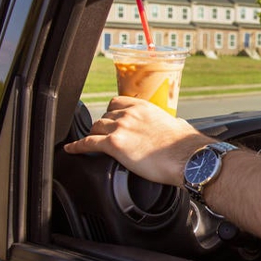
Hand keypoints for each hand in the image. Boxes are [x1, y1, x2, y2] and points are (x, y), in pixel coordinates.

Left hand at [63, 96, 213, 184]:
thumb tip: (177, 125)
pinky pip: (88, 143)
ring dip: (93, 136)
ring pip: (95, 128)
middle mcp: (130, 114)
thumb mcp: (180, 125)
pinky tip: (72, 149)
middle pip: (104, 116)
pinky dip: (78, 147)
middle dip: (103, 126)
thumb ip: (172, 122)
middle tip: (104, 136)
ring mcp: (121, 128)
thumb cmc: (187, 145)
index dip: (111, 113)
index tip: (110, 119)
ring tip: (91, 143)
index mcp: (144, 107)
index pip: (118, 103)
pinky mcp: (115, 145)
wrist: (188, 157)